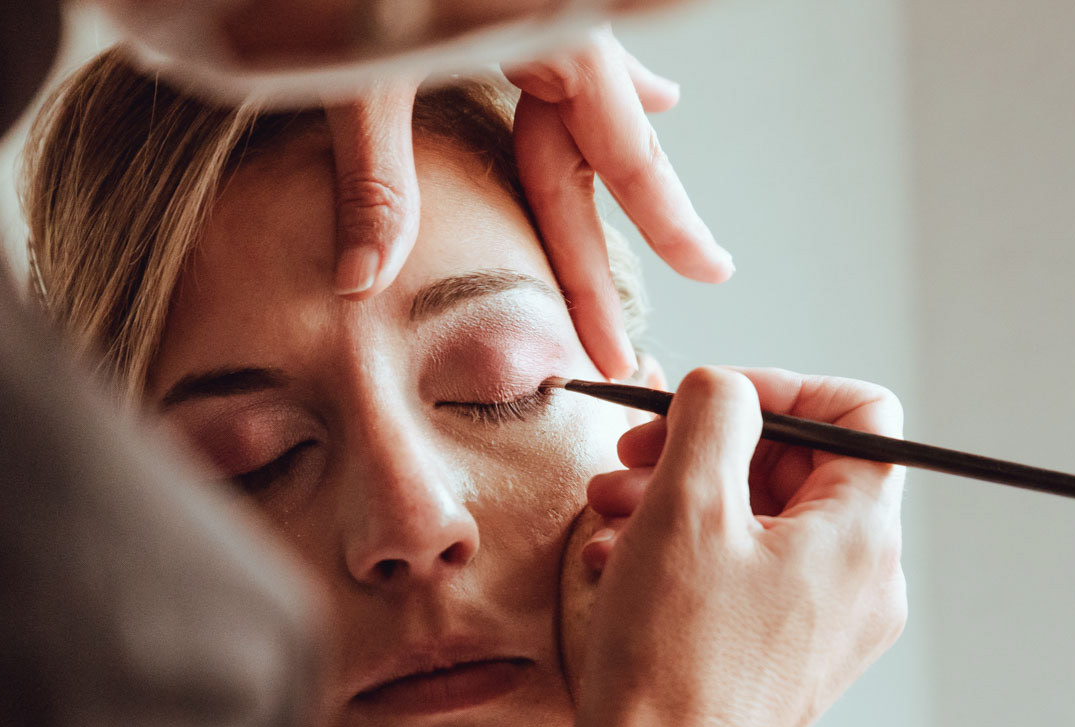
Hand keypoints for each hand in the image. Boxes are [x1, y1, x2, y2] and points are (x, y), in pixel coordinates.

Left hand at [323, 28, 729, 376]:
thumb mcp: (362, 69)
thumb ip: (375, 172)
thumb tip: (361, 281)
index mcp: (552, 37)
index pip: (622, 151)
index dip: (666, 221)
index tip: (713, 271)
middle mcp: (557, 31)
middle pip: (594, 157)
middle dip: (601, 256)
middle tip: (616, 346)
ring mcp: (535, 21)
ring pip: (581, 116)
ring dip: (612, 178)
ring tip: (665, 228)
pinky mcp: (501, 16)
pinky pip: (560, 69)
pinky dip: (591, 99)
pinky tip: (653, 92)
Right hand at [564, 368, 906, 726]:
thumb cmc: (673, 656)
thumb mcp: (685, 505)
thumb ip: (714, 415)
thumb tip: (726, 388)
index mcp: (862, 535)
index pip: (860, 414)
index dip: (780, 388)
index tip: (704, 403)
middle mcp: (865, 582)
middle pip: (802, 467)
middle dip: (708, 448)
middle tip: (631, 455)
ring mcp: (830, 629)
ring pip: (763, 525)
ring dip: (682, 500)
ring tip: (606, 513)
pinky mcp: (789, 663)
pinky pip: (749, 579)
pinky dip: (688, 556)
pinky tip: (616, 566)